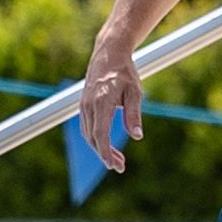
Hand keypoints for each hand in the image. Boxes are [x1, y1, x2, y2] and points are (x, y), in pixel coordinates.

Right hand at [75, 45, 141, 171]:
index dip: (105, 152)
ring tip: (118, 160)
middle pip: (93, 138)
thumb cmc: (125, 73)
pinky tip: (108, 146)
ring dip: (101, 149)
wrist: (109, 54)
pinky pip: (87, 128)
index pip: (100, 133)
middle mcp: (89, 105)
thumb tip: (137, 136)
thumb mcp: (135, 92)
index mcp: (101, 101)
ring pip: (88, 135)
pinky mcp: (84, 105)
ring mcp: (84, 105)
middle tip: (121, 167)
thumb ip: (134, 114)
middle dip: (105, 155)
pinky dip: (96, 140)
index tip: (113, 165)